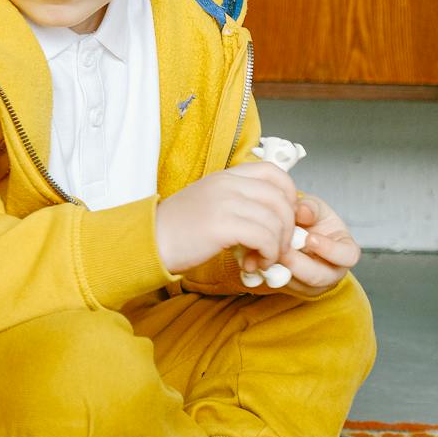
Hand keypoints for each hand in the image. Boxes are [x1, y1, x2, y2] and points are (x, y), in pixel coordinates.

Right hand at [156, 160, 296, 275]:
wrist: (148, 242)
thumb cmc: (178, 230)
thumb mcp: (210, 203)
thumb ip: (239, 203)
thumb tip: (272, 219)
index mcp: (226, 176)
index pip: (274, 173)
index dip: (289, 196)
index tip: (284, 219)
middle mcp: (227, 184)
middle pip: (280, 198)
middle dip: (287, 227)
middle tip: (278, 247)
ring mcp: (224, 202)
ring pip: (275, 219)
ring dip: (277, 245)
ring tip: (264, 260)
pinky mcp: (221, 225)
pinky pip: (263, 237)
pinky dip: (268, 254)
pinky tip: (256, 263)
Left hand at [239, 192, 359, 295]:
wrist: (296, 232)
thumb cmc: (311, 219)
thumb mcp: (313, 207)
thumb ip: (311, 207)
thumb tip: (303, 211)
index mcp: (345, 251)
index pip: (347, 256)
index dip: (330, 249)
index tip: (309, 238)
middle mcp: (333, 273)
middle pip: (319, 277)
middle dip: (297, 264)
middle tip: (281, 249)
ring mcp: (314, 285)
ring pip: (298, 284)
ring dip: (280, 269)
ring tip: (267, 251)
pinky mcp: (294, 289)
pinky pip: (281, 285)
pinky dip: (268, 273)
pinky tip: (258, 258)